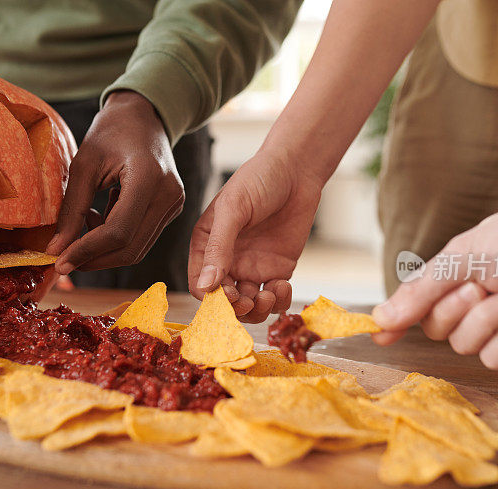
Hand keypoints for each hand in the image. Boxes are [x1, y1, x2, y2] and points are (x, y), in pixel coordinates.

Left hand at [46, 91, 184, 273]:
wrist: (144, 115)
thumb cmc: (111, 132)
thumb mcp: (84, 164)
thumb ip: (72, 210)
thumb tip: (55, 249)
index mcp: (149, 178)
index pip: (118, 232)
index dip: (87, 251)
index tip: (59, 262)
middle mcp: (169, 195)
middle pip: (130, 248)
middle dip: (94, 258)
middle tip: (64, 257)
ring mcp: (174, 204)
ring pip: (137, 249)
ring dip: (104, 250)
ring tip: (84, 223)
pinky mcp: (171, 209)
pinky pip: (141, 237)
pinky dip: (115, 238)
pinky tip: (100, 216)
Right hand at [188, 151, 322, 321]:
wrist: (296, 170)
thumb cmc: (258, 180)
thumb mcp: (233, 210)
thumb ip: (219, 247)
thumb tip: (206, 286)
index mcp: (206, 246)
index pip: (200, 285)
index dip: (212, 298)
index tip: (228, 296)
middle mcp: (227, 262)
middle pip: (225, 302)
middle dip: (236, 308)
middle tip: (250, 300)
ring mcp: (253, 267)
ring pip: (250, 306)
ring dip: (257, 310)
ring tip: (267, 296)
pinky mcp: (278, 269)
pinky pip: (274, 297)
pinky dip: (278, 300)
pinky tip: (282, 285)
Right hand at [371, 168, 497, 368]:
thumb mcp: (467, 254)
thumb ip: (422, 288)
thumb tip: (381, 316)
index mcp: (461, 276)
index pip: (418, 305)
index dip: (397, 319)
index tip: (377, 335)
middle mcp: (478, 304)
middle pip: (436, 329)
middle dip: (456, 307)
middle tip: (484, 284)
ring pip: (464, 345)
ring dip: (490, 318)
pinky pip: (496, 359)